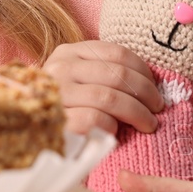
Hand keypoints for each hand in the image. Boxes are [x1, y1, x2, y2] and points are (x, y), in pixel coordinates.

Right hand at [45, 40, 162, 135]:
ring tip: (148, 124)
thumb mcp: (80, 81)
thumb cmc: (65, 109)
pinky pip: (95, 119)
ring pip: (109, 97)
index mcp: (68, 52)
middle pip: (117, 75)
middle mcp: (59, 68)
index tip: (155, 87)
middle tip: (157, 109)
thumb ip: (104, 74)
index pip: (116, 53)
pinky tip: (115, 132)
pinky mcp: (57, 120)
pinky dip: (112, 126)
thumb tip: (149, 80)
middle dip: (145, 93)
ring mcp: (56, 94)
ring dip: (137, 112)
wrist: (35, 139)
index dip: (143, 71)